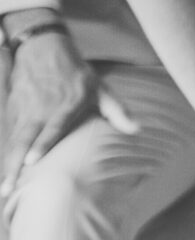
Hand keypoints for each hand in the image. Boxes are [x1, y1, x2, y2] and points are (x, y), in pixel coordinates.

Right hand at [1, 27, 100, 203]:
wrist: (44, 49)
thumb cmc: (77, 74)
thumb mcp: (101, 89)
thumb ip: (117, 111)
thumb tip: (137, 130)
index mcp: (65, 105)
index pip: (52, 127)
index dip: (42, 143)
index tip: (32, 161)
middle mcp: (41, 110)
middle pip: (24, 140)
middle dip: (14, 166)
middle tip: (7, 190)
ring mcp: (25, 111)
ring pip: (13, 141)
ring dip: (7, 164)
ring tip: (4, 189)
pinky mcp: (13, 110)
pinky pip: (9, 135)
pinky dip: (6, 152)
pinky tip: (6, 171)